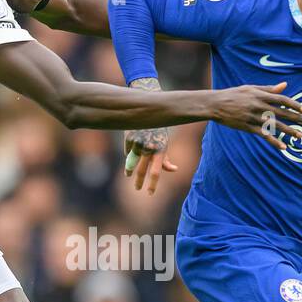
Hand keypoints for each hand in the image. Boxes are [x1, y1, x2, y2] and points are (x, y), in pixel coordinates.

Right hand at [122, 77, 178, 194]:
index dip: (153, 184)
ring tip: (128, 174)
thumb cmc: (159, 127)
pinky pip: (127, 150)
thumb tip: (174, 169)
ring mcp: (137, 143)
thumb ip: (166, 157)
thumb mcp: (164, 142)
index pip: (156, 172)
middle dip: (139, 181)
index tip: (149, 193)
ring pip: (132, 161)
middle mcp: (149, 147)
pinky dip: (129, 151)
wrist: (148, 108)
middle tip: (137, 189)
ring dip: (130, 167)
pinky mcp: (128, 138)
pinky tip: (132, 145)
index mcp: (160, 149)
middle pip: (141, 170)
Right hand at [211, 82, 301, 147]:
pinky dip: (274, 141)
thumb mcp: (250, 88)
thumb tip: (284, 85)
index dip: (295, 105)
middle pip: (282, 113)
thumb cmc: (233, 95)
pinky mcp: (248, 127)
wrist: (216, 104)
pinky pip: (264, 135)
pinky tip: (283, 147)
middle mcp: (259, 106)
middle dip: (297, 118)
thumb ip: (268, 89)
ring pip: (275, 125)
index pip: (282, 100)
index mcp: (261, 95)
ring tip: (300, 136)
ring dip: (289, 131)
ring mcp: (254, 117)